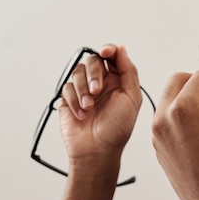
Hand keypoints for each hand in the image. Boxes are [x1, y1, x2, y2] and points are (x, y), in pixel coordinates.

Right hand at [59, 44, 141, 162]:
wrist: (97, 151)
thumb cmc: (117, 130)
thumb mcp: (132, 99)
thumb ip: (128, 71)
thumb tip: (122, 49)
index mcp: (117, 81)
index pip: (112, 56)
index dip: (108, 49)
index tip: (105, 52)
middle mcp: (100, 84)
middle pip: (93, 61)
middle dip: (94, 73)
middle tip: (97, 91)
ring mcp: (83, 91)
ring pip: (78, 72)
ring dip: (83, 89)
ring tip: (89, 107)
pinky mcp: (69, 100)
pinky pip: (66, 88)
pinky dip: (74, 101)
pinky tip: (81, 114)